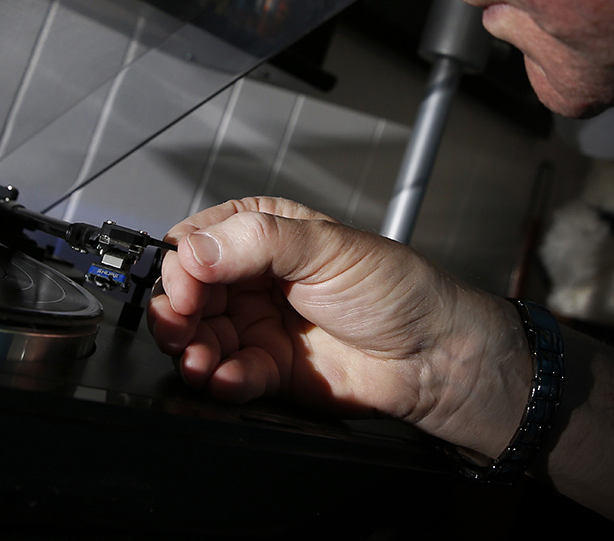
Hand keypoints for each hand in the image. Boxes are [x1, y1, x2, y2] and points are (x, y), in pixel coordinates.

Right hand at [147, 197, 529, 454]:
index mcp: (259, 233)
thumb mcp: (326, 247)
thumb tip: (193, 250)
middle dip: (177, 315)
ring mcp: (256, 325)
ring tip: (201, 362)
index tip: (187, 287)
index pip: (195, 243)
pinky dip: (222, 381)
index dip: (181, 265)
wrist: (435, 357)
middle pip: (188, 294)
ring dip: (192, 353)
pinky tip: (231, 379)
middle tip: (181, 329)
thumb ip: (255, 242)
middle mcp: (250, 278)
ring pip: (199, 338)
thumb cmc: (395, 288)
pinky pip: (227, 376)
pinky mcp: (266, 369)